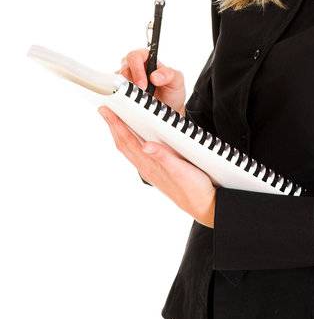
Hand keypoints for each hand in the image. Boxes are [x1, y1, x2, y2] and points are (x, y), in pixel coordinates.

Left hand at [99, 107, 215, 226]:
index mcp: (151, 165)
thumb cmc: (195, 190)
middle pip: (124, 145)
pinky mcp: (158, 174)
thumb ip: (165, 158)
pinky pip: (138, 156)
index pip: (128, 141)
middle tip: (105, 111)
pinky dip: (132, 144)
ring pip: (130, 151)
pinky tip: (137, 142)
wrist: (204, 207)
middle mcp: (147, 168)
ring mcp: (151, 172)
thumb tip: (146, 145)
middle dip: (114, 127)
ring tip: (116, 123)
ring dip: (121, 135)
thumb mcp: (182, 171)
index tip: (106, 110)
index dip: (116, 125)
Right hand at [117, 49, 185, 114]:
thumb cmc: (171, 91)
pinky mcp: (119, 94)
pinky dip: (120, 101)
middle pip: (123, 69)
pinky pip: (114, 95)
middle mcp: (133, 68)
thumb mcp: (177, 81)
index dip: (137, 69)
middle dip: (130, 82)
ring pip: (116, 83)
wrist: (168, 110)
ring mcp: (125, 81)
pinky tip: (130, 106)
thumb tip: (154, 76)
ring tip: (137, 101)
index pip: (135, 56)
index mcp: (146, 59)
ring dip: (125, 92)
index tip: (143, 84)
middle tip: (140, 94)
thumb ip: (170, 74)